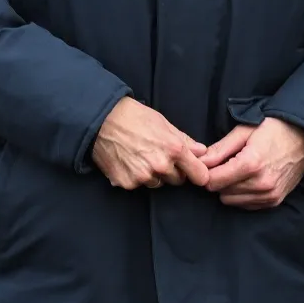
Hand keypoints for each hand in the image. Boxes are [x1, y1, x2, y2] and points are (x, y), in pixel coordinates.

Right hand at [92, 97, 209, 190]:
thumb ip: (185, 140)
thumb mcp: (163, 123)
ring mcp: (143, 176)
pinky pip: (138, 185)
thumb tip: (202, 151)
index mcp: (174, 149)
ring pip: (157, 183)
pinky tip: (128, 161)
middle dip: (172, 171)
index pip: (199, 175)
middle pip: (177, 180)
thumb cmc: (134, 117)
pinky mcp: (127, 183)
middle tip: (159, 156)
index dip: (197, 172)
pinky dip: (135, 176)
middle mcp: (160, 166)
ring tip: (141, 156)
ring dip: (154, 175)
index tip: (195, 171)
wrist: (102, 119)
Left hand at [201, 118, 303, 209]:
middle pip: (221, 192)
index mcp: (250, 164)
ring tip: (239, 171)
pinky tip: (249, 179)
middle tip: (225, 165)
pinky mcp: (274, 201)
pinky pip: (245, 205)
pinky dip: (242, 195)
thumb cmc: (273, 130)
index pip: (214, 181)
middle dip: (218, 180)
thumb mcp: (243, 131)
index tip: (210, 164)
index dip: (207, 172)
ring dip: (230, 189)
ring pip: (231, 201)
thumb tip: (199, 161)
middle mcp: (260, 184)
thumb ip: (219, 149)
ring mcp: (269, 195)